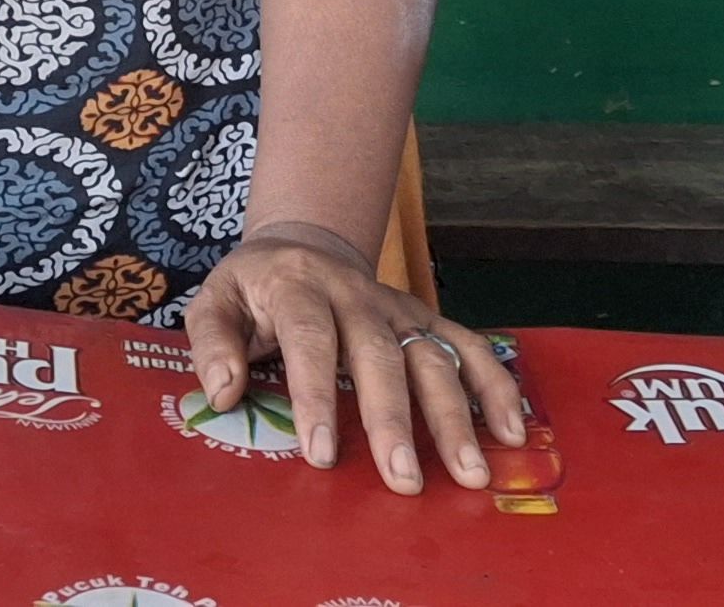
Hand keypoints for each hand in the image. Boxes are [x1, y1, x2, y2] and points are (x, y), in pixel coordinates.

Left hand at [182, 220, 525, 494]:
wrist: (300, 244)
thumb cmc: (253, 291)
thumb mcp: (215, 301)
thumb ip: (212, 342)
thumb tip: (223, 392)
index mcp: (297, 286)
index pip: (309, 338)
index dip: (316, 393)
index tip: (322, 451)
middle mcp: (355, 294)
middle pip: (379, 354)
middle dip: (393, 418)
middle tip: (403, 479)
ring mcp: (396, 306)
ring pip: (432, 354)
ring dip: (455, 415)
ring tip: (469, 473)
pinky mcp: (425, 318)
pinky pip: (469, 345)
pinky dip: (494, 385)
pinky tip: (511, 430)